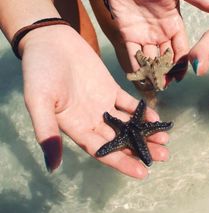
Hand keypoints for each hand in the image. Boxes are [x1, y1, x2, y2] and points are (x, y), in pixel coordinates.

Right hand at [21, 25, 168, 178]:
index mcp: (75, 128)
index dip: (121, 162)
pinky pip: (128, 104)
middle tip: (163, 156)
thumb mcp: (39, 101)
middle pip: (120, 141)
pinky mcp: (110, 89)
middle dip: (140, 149)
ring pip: (127, 124)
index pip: (102, 151)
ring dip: (145, 132)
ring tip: (165, 140)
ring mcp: (102, 105)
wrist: (50, 40)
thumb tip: (52, 166)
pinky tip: (155, 118)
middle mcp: (91, 120)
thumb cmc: (39, 70)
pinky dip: (142, 112)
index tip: (142, 172)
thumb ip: (47, 132)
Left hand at [103, 0, 208, 81]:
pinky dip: (136, 66)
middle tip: (167, 84)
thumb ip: (200, 0)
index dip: (182, 63)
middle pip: (166, 57)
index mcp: (174, 25)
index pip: (181, 48)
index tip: (182, 76)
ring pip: (151, 59)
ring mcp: (145, 35)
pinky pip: (133, 54)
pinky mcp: (128, 35)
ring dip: (153, 72)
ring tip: (155, 84)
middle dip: (167, 71)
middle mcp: (161, 33)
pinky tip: (140, 76)